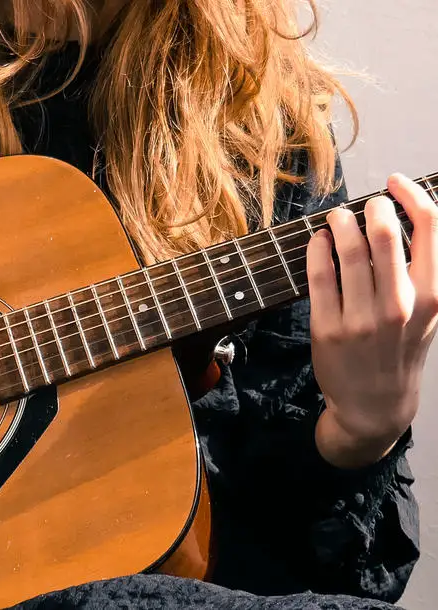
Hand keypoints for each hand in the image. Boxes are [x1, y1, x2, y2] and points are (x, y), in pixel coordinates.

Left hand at [307, 173, 437, 468]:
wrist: (376, 404)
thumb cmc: (401, 349)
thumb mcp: (428, 312)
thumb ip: (422, 271)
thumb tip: (403, 217)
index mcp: (433, 296)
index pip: (431, 228)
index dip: (411, 195)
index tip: (395, 182)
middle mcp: (400, 305)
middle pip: (385, 234)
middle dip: (371, 208)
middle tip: (363, 205)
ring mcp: (362, 318)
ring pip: (348, 251)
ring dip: (339, 224)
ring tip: (336, 218)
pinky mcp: (328, 328)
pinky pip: (318, 276)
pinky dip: (316, 249)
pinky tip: (317, 240)